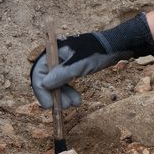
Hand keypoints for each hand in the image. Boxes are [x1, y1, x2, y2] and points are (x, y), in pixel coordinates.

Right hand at [29, 14, 153, 109]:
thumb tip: (44, 84)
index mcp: (52, 51)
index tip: (48, 105)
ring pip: (56, 84)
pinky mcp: (71, 68)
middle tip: (65, 107)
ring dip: (63, 96)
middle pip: (46, 80)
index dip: (41, 90)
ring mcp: (63, 63)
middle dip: (54, 95)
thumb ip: (61, 74)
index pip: (38, 73)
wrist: (114, 47)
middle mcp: (54, 57)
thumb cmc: (96, 52)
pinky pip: (64, 83)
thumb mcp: (79, 64)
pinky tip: (77, 100)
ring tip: (74, 104)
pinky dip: (69, 92)